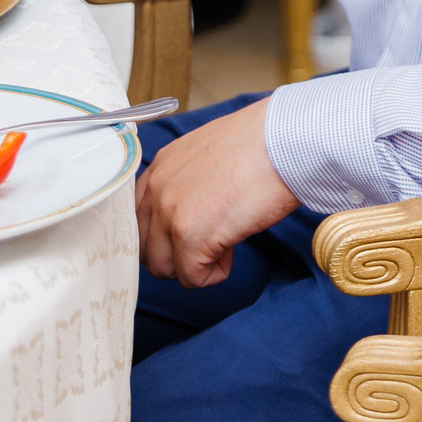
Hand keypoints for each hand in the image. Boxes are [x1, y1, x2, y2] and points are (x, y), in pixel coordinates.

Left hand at [134, 97, 299, 287]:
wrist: (284, 143)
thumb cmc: (260, 146)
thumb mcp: (205, 155)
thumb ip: (183, 183)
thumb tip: (187, 214)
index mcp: (158, 169)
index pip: (138, 221)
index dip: (165, 235)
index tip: (193, 232)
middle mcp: (156, 190)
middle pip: (146, 249)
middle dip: (177, 254)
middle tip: (211, 239)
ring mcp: (170, 215)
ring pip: (163, 269)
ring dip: (194, 265)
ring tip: (225, 240)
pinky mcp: (191, 238)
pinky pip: (192, 279)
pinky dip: (215, 272)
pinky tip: (233, 246)